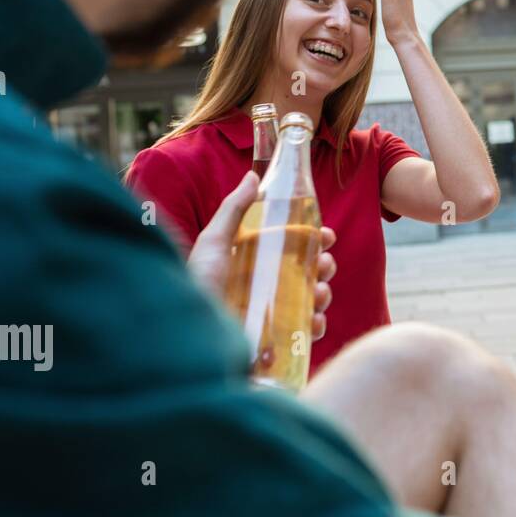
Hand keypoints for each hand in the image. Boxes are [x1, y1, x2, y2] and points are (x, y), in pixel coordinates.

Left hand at [187, 171, 336, 339]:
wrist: (188, 333)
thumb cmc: (197, 284)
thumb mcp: (214, 241)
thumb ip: (234, 209)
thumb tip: (252, 176)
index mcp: (256, 264)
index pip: (294, 248)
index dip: (315, 241)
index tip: (326, 236)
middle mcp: (267, 288)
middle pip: (309, 273)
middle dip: (324, 266)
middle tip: (324, 264)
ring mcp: (273, 315)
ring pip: (312, 301)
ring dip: (324, 294)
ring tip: (320, 293)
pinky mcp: (276, 340)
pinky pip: (306, 332)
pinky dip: (317, 325)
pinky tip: (314, 320)